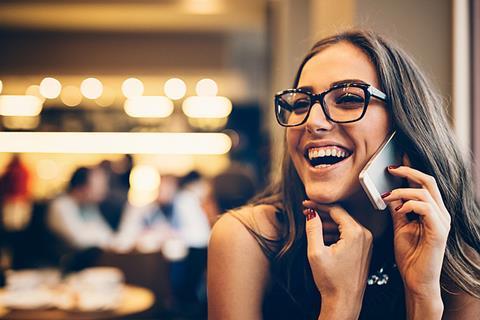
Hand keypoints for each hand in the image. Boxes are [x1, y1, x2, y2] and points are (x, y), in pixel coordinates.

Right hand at [303, 200, 372, 317]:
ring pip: (345, 224)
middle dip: (323, 213)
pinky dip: (336, 232)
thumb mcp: (316, 252)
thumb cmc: (332, 281)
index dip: (318, 205)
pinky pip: (349, 234)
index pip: (336, 209)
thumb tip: (311, 213)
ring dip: (328, 224)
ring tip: (313, 226)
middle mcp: (365, 235)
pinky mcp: (364, 250)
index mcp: (355, 233)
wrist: (344, 301)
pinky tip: (323, 237)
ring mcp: (367, 243)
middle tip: (307, 212)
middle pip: (341, 215)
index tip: (306, 204)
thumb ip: (313, 229)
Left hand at [381, 156, 449, 298]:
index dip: (410, 168)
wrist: (416, 280)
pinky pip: (425, 208)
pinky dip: (408, 205)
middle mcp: (440, 213)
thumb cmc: (410, 255)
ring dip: (402, 190)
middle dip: (408, 170)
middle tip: (390, 168)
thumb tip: (388, 192)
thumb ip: (397, 208)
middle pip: (428, 181)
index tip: (395, 158)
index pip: (423, 183)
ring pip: (424, 192)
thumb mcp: (399, 226)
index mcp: (431, 210)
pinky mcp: (439, 231)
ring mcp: (442, 221)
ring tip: (387, 196)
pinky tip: (398, 210)